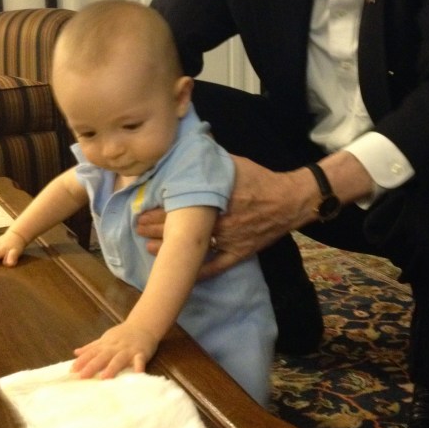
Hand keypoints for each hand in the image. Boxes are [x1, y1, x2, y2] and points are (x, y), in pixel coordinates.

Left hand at [71, 323, 158, 378]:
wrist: (144, 325)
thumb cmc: (123, 334)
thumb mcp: (106, 339)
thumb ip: (91, 347)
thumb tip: (75, 353)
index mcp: (106, 344)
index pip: (92, 352)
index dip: (82, 361)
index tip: (72, 370)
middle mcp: (116, 347)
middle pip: (103, 356)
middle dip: (92, 366)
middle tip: (82, 376)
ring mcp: (128, 350)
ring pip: (119, 359)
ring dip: (112, 367)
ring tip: (104, 378)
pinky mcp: (141, 353)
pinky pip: (139, 360)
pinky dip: (138, 367)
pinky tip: (137, 374)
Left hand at [137, 156, 307, 277]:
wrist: (290, 200)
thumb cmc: (260, 179)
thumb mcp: (233, 164)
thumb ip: (209, 162)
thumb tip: (186, 151)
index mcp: (216, 198)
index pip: (179, 207)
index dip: (158, 210)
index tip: (140, 210)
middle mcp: (220, 222)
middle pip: (181, 227)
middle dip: (156, 228)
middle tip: (138, 227)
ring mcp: (229, 241)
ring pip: (194, 248)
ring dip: (171, 249)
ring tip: (149, 248)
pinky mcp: (239, 253)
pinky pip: (216, 266)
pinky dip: (199, 272)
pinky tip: (182, 276)